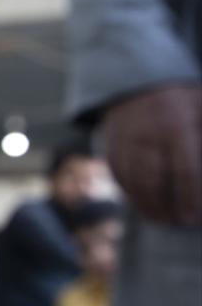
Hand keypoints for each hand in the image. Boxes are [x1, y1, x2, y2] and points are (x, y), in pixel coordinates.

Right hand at [103, 84, 201, 226]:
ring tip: (162, 220)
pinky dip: (131, 194)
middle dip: (168, 206)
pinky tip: (145, 204)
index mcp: (176, 128)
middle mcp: (147, 137)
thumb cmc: (181, 100)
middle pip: (155, 182)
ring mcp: (125, 143)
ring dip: (148, 206)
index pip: (185, 171)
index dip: (190, 197)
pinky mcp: (111, 148)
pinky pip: (119, 177)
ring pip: (134, 183)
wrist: (138, 82)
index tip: (196, 216)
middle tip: (181, 223)